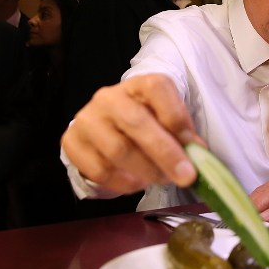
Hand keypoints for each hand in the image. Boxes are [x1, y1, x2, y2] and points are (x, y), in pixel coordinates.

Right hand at [60, 74, 197, 194]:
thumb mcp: (166, 121)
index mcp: (139, 85)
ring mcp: (87, 118)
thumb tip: (198, 153)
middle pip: (136, 122)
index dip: (177, 116)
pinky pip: (100, 170)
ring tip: (161, 179)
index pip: (157, 88)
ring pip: (118, 150)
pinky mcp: (71, 142)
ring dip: (146, 172)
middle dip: (165, 153)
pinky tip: (137, 183)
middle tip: (186, 176)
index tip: (195, 145)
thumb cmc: (145, 125)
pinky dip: (124, 183)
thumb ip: (182, 134)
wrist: (105, 130)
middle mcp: (109, 97)